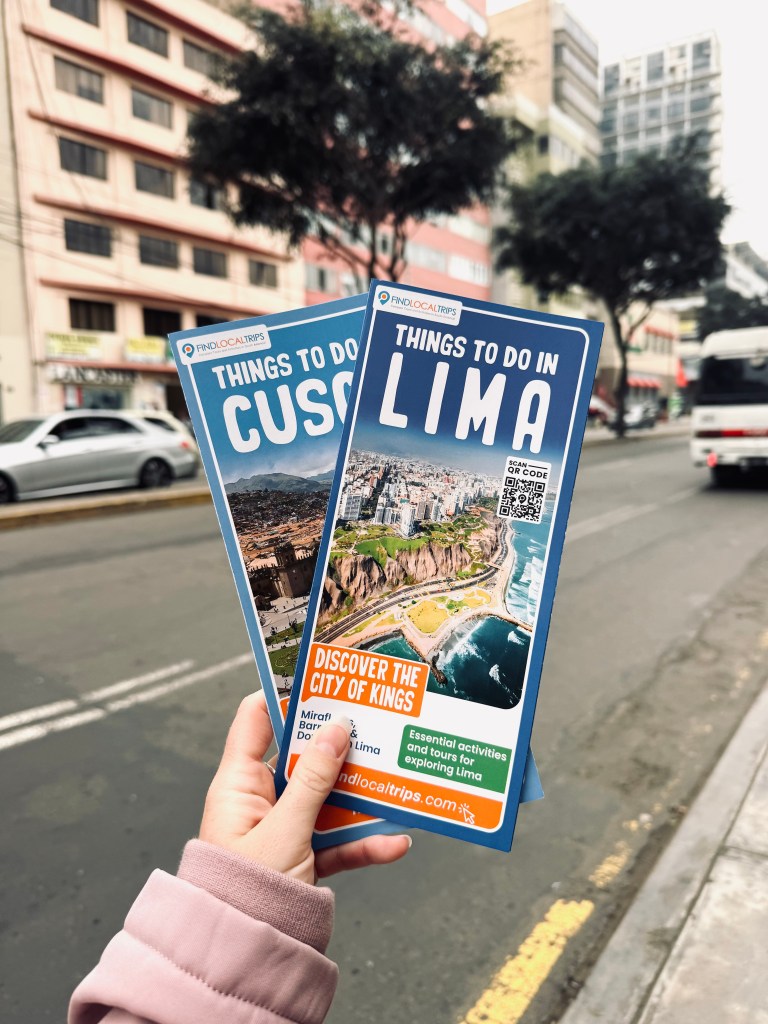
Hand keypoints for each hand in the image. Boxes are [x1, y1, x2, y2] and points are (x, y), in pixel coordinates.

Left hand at [199, 690, 410, 884]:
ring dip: (361, 794)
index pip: (257, 720)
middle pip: (304, 756)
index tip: (321, 676)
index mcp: (239, 783)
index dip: (285, 694)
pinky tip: (395, 842)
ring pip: (328, 798)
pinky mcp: (304, 859)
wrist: (243, 960)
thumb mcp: (285, 830)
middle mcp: (261, 800)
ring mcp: (284, 829)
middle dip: (339, 743)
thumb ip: (314, 779)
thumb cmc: (245, 893)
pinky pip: (338, 840)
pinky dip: (365, 841)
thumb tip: (336, 728)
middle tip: (373, 720)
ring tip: (395, 779)